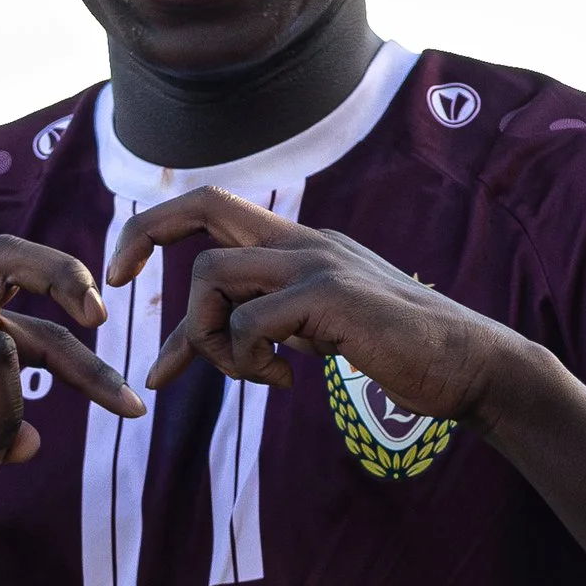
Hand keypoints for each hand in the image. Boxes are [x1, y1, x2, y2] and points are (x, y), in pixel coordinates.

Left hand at [107, 186, 532, 427]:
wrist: (470, 363)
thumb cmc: (392, 350)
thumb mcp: (309, 333)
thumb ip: (252, 330)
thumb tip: (178, 356)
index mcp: (297, 242)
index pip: (210, 205)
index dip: (153, 228)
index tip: (119, 275)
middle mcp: (303, 240)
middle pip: (203, 205)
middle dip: (142, 238)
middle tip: (115, 286)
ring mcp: (318, 263)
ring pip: (212, 279)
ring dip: (209, 338)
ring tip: (252, 372)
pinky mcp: (332, 298)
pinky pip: (250, 324)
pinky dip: (249, 361)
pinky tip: (286, 380)